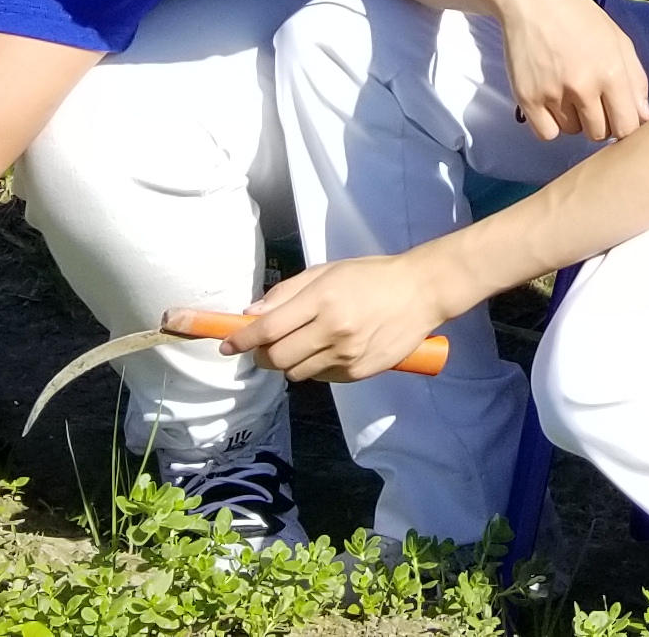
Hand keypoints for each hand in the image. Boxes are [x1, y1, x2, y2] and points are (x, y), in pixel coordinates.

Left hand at [237, 250, 458, 382]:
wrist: (422, 291)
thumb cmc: (371, 275)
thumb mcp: (328, 271)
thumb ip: (288, 291)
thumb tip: (251, 313)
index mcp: (323, 300)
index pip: (268, 328)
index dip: (241, 339)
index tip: (226, 344)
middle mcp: (334, 330)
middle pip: (277, 358)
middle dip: (261, 355)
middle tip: (262, 346)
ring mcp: (347, 355)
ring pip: (296, 373)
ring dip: (288, 362)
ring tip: (301, 344)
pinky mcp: (359, 372)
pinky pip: (321, 378)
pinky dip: (314, 368)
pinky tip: (327, 350)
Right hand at [486, 0, 648, 141]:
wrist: (532, 0)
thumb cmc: (579, 18)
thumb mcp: (618, 40)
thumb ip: (636, 80)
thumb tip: (644, 117)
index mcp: (611, 72)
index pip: (626, 127)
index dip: (625, 125)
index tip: (618, 117)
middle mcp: (583, 87)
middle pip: (599, 133)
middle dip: (600, 121)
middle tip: (591, 100)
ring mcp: (553, 94)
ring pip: (573, 132)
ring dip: (574, 119)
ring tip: (568, 91)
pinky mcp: (527, 99)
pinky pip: (546, 134)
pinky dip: (550, 124)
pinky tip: (551, 102)